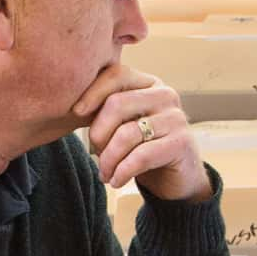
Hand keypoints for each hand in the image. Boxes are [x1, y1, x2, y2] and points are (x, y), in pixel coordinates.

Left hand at [73, 64, 210, 201]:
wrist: (178, 178)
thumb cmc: (144, 148)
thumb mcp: (122, 125)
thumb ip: (105, 110)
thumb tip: (75, 107)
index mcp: (148, 84)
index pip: (117, 75)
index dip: (93, 92)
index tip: (75, 113)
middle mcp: (165, 95)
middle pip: (118, 103)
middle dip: (99, 133)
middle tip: (94, 153)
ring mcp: (176, 118)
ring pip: (127, 133)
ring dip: (109, 159)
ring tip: (105, 174)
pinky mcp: (181, 143)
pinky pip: (142, 156)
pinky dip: (123, 171)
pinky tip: (116, 181)